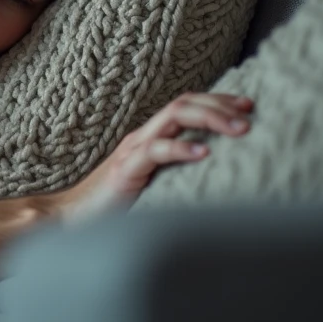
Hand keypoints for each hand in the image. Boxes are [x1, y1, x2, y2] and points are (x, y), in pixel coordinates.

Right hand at [56, 92, 253, 220]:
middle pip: (184, 103)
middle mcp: (142, 137)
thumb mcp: (156, 187)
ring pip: (174, 116)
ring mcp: (133, 150)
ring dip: (210, 118)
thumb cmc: (116, 209)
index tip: (248, 106)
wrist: (71, 220)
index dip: (218, 101)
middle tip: (251, 113)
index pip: (186, 105)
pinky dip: (182, 148)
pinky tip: (205, 153)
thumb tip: (220, 177)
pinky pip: (155, 151)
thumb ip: (179, 176)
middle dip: (220, 104)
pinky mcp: (125, 170)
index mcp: (150, 138)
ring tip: (239, 128)